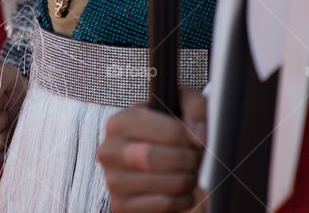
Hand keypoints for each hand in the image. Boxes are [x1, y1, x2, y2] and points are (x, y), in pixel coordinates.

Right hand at [97, 87, 206, 212]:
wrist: (147, 160)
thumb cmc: (164, 132)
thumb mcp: (177, 106)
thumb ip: (194, 107)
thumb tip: (198, 136)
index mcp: (118, 123)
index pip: (172, 132)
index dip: (193, 138)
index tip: (195, 139)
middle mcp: (110, 151)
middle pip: (168, 159)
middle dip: (190, 160)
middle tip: (193, 158)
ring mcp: (113, 181)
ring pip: (171, 184)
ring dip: (188, 180)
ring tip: (185, 172)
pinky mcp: (122, 206)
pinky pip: (167, 205)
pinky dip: (182, 200)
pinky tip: (177, 190)